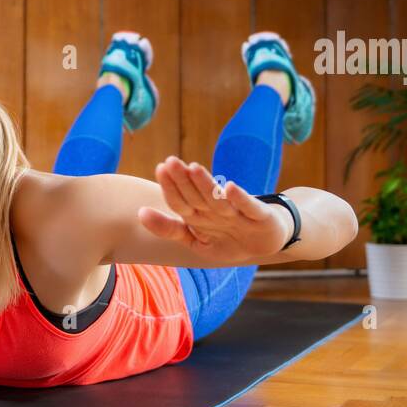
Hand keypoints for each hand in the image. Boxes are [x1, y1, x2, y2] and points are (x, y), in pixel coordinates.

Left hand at [138, 156, 290, 263]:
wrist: (266, 244)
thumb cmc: (227, 238)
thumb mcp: (196, 241)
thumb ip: (169, 229)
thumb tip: (140, 213)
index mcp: (199, 215)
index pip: (180, 200)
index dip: (170, 187)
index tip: (160, 168)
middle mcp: (216, 210)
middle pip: (196, 196)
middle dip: (183, 180)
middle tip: (170, 162)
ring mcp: (237, 213)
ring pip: (218, 199)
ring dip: (206, 185)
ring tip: (193, 168)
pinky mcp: (259, 217)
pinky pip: (249, 207)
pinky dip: (240, 199)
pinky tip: (230, 187)